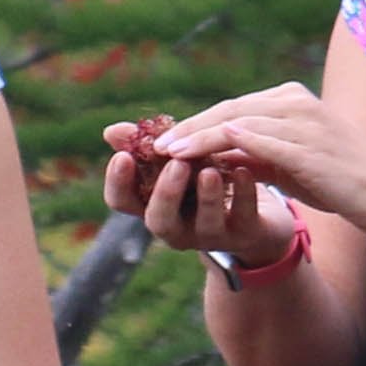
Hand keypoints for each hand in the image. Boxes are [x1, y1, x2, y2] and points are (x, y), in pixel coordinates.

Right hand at [101, 120, 298, 266]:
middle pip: (159, 220)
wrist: (254, 213)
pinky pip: (243, 216)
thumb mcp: (175, 160)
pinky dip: (244, 193)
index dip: (118, 182)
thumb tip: (111, 132)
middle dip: (166, 192)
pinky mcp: (245, 233)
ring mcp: (211, 234)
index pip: (122, 202)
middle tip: (176, 163)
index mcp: (153, 205)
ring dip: (207, 196)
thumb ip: (147, 147)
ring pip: (205, 223)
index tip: (123, 157)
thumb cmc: (203, 182)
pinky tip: (243, 170)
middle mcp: (177, 226)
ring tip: (210, 171)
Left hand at [135, 83, 365, 235]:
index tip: (156, 138)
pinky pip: (259, 143)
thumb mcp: (289, 164)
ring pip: (237, 123)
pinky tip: (202, 157)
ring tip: (165, 154)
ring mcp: (303, 123)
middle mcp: (295, 103)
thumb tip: (214, 156)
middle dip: (185, 126)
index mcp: (290, 100)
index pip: (231, 108)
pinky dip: (226, 147)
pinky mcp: (309, 148)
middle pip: (228, 110)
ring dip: (197, 138)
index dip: (192, 122)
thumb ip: (254, 154)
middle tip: (147, 142)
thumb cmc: (340, 180)